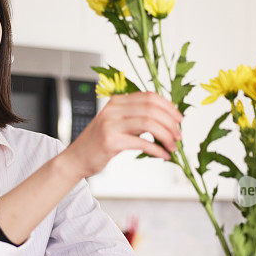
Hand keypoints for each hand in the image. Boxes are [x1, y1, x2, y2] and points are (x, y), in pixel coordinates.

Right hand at [59, 92, 182, 179]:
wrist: (76, 158)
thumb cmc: (99, 143)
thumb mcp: (117, 124)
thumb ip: (136, 118)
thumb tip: (165, 121)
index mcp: (117, 101)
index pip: (149, 97)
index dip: (168, 106)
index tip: (179, 118)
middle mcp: (113, 109)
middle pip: (151, 109)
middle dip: (170, 122)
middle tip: (179, 135)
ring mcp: (111, 124)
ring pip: (149, 123)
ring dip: (166, 136)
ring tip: (173, 146)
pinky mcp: (110, 140)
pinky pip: (141, 142)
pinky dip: (156, 149)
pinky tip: (163, 155)